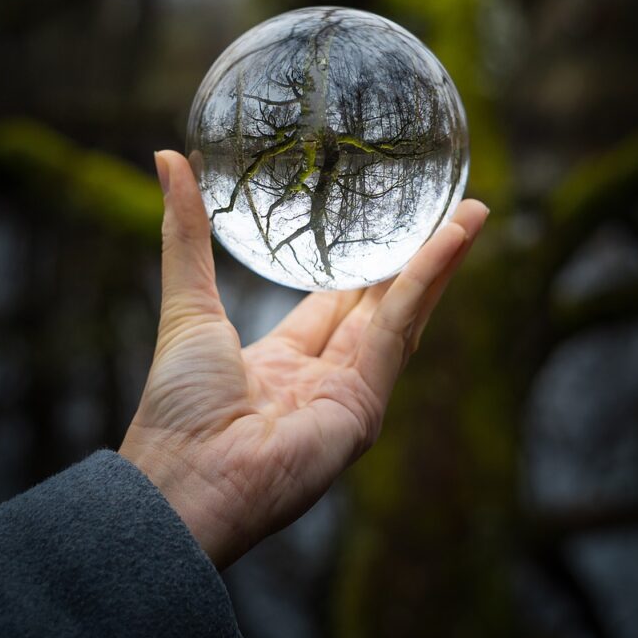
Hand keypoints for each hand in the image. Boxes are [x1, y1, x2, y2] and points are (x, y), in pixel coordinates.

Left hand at [120, 151, 487, 568]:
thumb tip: (167, 158)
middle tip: (444, 208)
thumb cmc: (177, 405)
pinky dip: (427, 282)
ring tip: (471, 214)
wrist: (184, 479)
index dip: (360, 264)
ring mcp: (351, 392)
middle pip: (381, 305)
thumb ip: (185, 233)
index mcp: (282, 361)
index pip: (332, 304)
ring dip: (439, 263)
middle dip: (415, 257)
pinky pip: (400, 330)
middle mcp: (324, 377)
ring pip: (404, 313)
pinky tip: (451, 238)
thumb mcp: (187, 303)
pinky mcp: (367, 404)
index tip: (380, 226)